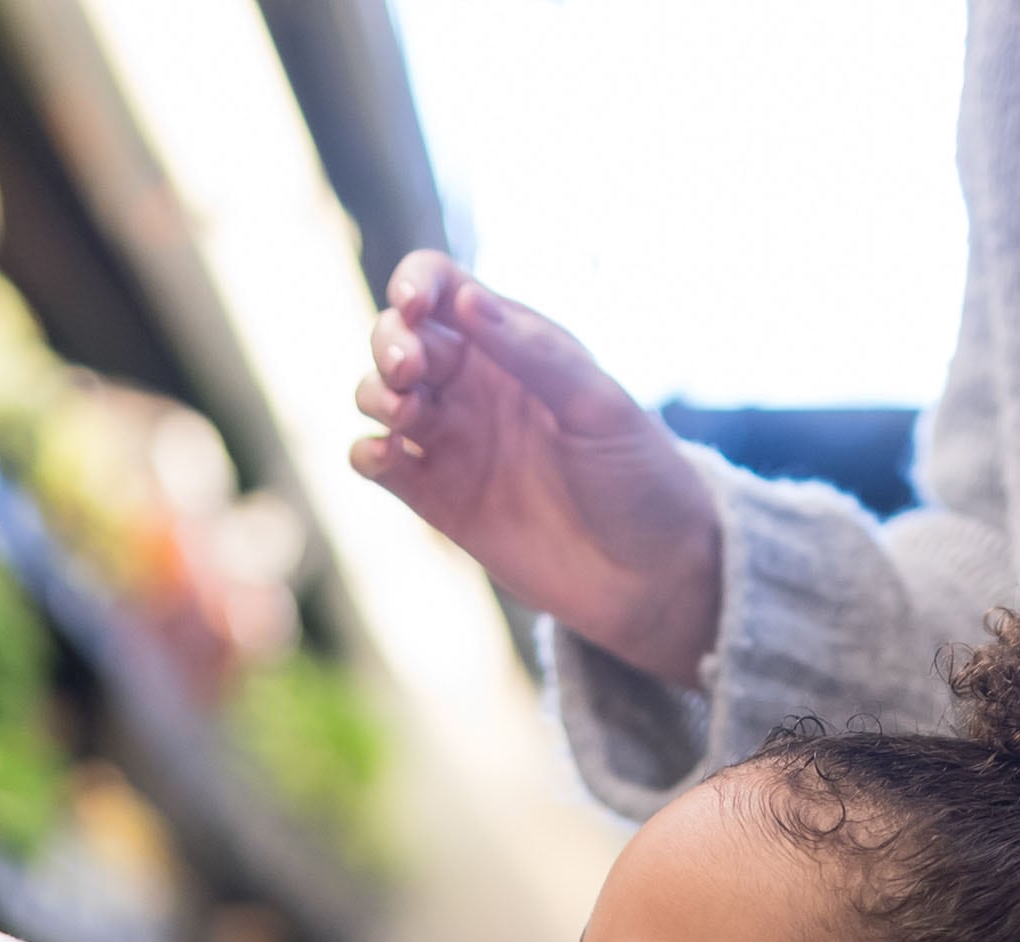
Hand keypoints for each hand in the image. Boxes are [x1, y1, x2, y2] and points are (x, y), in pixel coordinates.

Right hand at [349, 252, 723, 687]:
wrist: (651, 577)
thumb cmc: (640, 478)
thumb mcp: (599, 405)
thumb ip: (534, 353)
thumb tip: (467, 301)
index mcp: (514, 343)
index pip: (445, 289)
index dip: (416, 285)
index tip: (413, 306)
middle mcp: (475, 384)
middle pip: (399, 337)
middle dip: (389, 343)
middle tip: (408, 372)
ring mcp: (452, 441)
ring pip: (379, 395)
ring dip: (375, 394)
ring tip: (406, 414)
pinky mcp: (436, 499)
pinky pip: (379, 462)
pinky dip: (368, 452)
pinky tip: (386, 457)